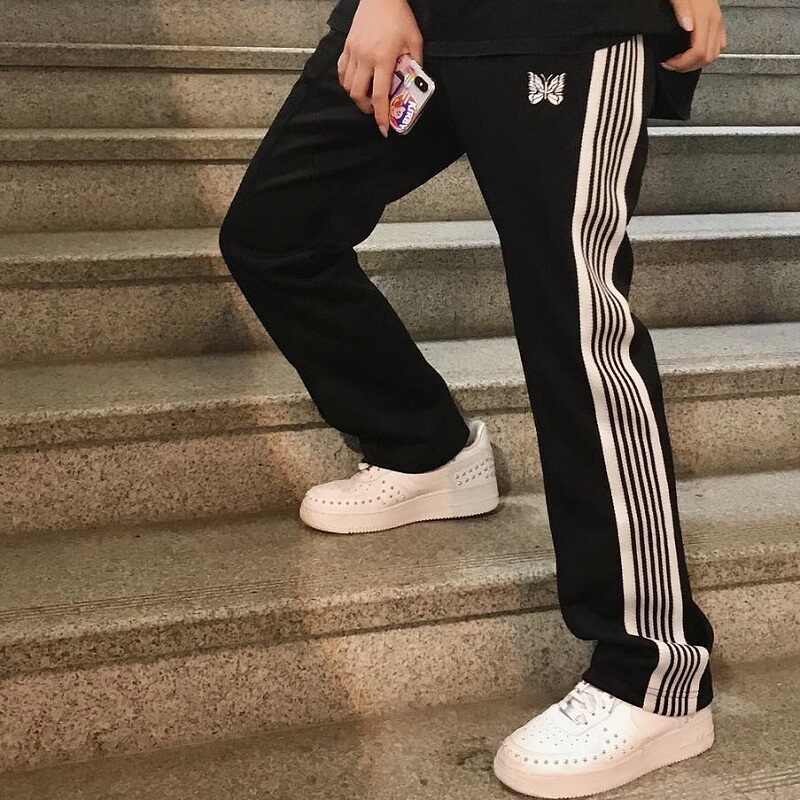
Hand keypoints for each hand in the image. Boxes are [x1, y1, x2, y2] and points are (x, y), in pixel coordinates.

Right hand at [337, 0, 422, 136]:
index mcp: (382, 58)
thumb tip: (414, 83)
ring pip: (347, 85)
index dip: (381, 116)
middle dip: (366, 108)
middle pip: (358, 94)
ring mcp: (353, 52)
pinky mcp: (346, 47)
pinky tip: (355, 83)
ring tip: (367, 97)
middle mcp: (364, 58)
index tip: (384, 129)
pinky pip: (341, 72)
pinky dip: (347, 82)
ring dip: (356, 96)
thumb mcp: (415, 41)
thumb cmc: (399, 17)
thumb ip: (415, 64)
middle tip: (376, 110)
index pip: (379, 95)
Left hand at [661, 0, 726, 71]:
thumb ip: (682, 9)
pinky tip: (691, 52)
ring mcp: (717, 22)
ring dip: (696, 63)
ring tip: (680, 60)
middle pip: (707, 57)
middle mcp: (714, 20)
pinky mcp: (718, 22)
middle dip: (687, 66)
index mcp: (704, 17)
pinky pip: (718, 45)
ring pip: (714, 54)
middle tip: (672, 64)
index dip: (682, 64)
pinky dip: (705, 54)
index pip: (698, 52)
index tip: (668, 63)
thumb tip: (687, 26)